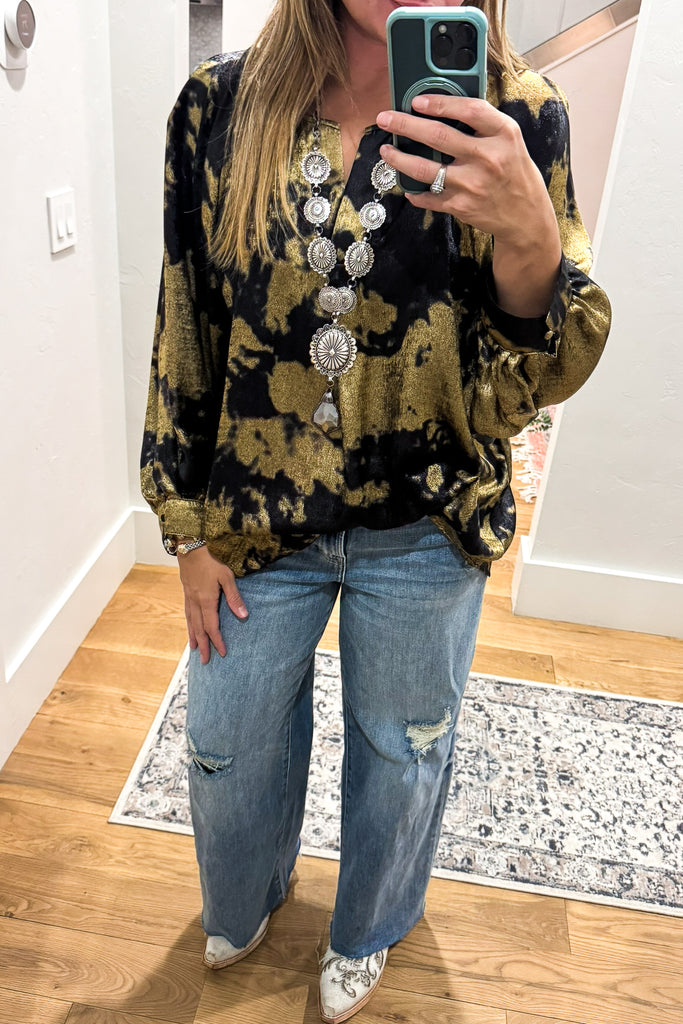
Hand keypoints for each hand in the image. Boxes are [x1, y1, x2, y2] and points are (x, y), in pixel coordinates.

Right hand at [178, 545, 247, 664]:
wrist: (190, 548)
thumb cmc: (211, 560)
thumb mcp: (226, 577)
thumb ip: (234, 597)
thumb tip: (243, 615)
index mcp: (206, 600)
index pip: (212, 627)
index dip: (217, 641)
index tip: (222, 653)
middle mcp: (196, 603)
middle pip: (199, 629)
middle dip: (204, 646)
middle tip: (205, 661)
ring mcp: (189, 598)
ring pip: (191, 623)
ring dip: (194, 638)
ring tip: (195, 649)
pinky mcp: (186, 593)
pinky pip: (187, 615)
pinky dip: (189, 626)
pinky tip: (190, 628)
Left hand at [377, 94, 553, 239]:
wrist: (525, 217)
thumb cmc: (514, 172)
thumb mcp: (509, 141)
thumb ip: (483, 125)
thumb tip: (442, 109)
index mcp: (503, 134)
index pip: (469, 110)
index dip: (439, 103)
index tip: (416, 101)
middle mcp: (488, 158)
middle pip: (438, 136)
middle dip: (405, 125)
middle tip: (386, 119)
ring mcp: (473, 184)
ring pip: (425, 169)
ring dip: (400, 159)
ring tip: (387, 151)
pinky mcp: (461, 206)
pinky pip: (429, 197)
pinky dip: (414, 192)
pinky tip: (406, 185)